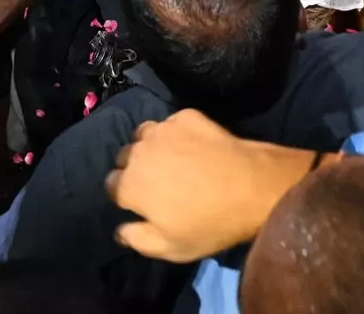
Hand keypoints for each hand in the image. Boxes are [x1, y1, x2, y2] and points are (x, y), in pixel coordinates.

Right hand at [107, 111, 314, 261]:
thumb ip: (137, 240)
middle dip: (134, 168)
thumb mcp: (170, 248)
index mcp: (129, 184)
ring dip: (151, 146)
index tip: (141, 203)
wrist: (252, 188)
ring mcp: (163, 129)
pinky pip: (171, 123)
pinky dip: (177, 133)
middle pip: (125, 157)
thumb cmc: (209, 224)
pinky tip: (195, 145)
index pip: (111, 186)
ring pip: (144, 135)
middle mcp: (139, 151)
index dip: (124, 195)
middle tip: (158, 182)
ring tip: (172, 159)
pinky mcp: (186, 115)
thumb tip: (120, 230)